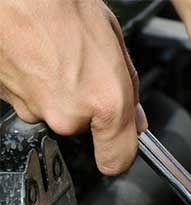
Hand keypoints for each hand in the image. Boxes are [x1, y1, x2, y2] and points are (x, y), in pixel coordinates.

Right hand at [0, 0, 146, 174]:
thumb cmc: (64, 7)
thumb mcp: (115, 46)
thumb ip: (130, 91)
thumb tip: (136, 119)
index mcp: (106, 105)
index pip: (117, 161)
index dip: (119, 154)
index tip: (118, 148)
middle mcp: (68, 115)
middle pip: (85, 131)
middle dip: (89, 109)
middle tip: (86, 73)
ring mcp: (35, 110)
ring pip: (57, 115)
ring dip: (61, 95)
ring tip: (61, 59)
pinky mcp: (10, 101)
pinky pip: (32, 102)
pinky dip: (37, 85)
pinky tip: (40, 59)